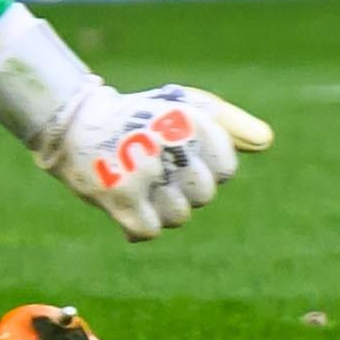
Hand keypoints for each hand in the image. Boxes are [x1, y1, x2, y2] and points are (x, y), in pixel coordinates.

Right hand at [0, 7, 271, 241]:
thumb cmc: (138, 118)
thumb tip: (266, 142)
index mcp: (187, 116)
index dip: (206, 169)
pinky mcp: (119, 196)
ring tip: (139, 183)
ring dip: (161, 207)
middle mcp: (168, 140)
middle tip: (156, 170)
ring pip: (180, 216)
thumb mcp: (183, 107)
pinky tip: (126, 202)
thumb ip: (227, 124)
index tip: (179, 156)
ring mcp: (143, 169)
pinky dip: (139, 224)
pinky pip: (150, 231)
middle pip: (205, 195)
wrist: (73, 124)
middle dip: (185, 189)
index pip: (226, 168)